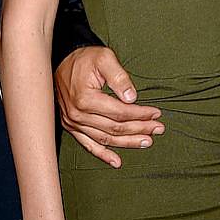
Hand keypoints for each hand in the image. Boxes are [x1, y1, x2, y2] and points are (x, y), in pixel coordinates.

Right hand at [55, 46, 163, 167]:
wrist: (61, 61)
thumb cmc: (84, 59)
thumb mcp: (104, 58)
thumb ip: (119, 77)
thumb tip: (131, 97)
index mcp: (86, 99)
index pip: (120, 112)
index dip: (140, 114)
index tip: (156, 113)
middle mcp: (78, 115)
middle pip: (115, 128)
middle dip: (140, 129)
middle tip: (158, 129)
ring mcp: (73, 123)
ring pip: (105, 139)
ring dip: (127, 143)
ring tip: (146, 142)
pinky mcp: (71, 126)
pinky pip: (88, 145)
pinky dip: (103, 154)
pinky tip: (116, 161)